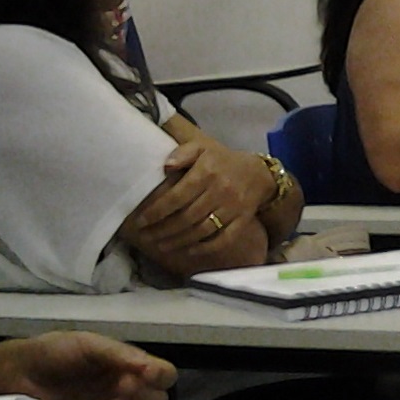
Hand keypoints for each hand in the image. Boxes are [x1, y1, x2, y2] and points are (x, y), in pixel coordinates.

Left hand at [0, 331, 175, 399]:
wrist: (14, 376)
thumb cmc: (53, 353)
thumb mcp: (88, 345)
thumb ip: (118, 354)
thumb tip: (150, 370)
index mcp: (128, 365)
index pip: (164, 374)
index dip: (161, 376)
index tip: (145, 376)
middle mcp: (125, 389)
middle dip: (148, 397)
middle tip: (123, 392)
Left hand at [127, 141, 274, 252]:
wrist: (258, 173)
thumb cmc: (221, 160)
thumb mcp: (202, 148)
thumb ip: (182, 153)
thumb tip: (165, 166)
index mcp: (207, 172)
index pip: (177, 197)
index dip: (157, 211)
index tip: (141, 221)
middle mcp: (220, 191)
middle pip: (187, 217)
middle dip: (163, 230)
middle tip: (146, 237)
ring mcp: (233, 207)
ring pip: (202, 230)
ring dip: (180, 241)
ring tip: (161, 246)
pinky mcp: (243, 220)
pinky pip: (224, 238)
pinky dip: (206, 247)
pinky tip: (190, 251)